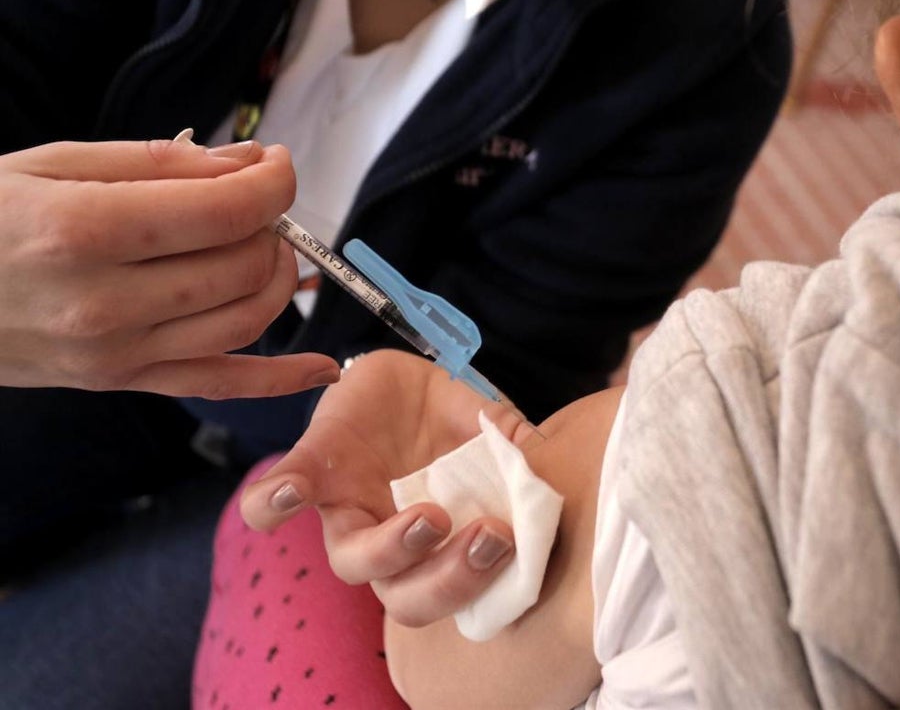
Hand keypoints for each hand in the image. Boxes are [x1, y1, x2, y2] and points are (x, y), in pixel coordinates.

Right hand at [0, 136, 339, 396]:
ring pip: (245, 321)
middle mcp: (107, 303)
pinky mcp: (122, 382)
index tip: (278, 162)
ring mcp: (116, 354)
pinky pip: (219, 385)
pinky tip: (325, 368)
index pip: (226, 212)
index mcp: (85, 233)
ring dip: (278, 277)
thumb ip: (158, 163)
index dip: (275, 181)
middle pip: (242, 265)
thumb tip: (247, 163)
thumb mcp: (52, 163)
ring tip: (265, 243)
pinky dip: (280, 381)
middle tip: (256, 197)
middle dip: (271, 223)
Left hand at [240, 350, 540, 625]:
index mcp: (436, 543)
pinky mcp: (313, 467)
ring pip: (351, 561)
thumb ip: (522, 454)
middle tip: (489, 539)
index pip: (451, 590)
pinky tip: (292, 492)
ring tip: (431, 517)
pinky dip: (276, 501)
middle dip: (448, 579)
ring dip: (389, 550)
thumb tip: (551, 477)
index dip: (480, 583)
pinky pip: (277, 498)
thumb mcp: (496, 429)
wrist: (400, 375)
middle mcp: (387, 540)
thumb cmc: (449, 418)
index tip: (516, 545)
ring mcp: (347, 510)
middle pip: (403, 595)